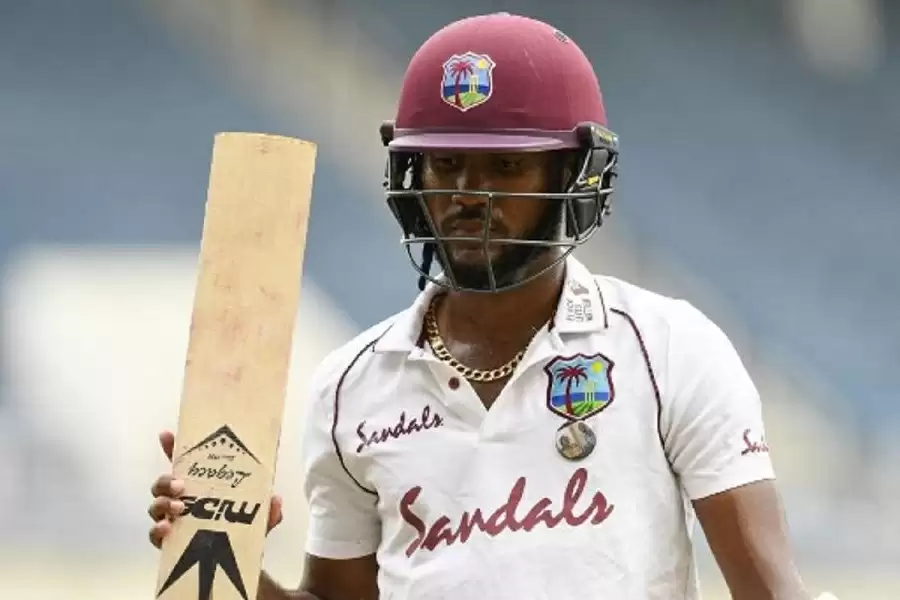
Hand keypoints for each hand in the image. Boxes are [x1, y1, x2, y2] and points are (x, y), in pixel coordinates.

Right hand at [147, 430, 283, 548]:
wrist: (234, 565)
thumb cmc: (242, 532)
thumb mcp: (259, 519)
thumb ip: (269, 511)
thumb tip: (276, 500)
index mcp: (202, 487)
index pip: (184, 464)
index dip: (172, 447)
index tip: (166, 434)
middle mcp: (183, 500)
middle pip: (162, 484)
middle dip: (166, 480)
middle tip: (181, 486)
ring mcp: (173, 520)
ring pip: (156, 505)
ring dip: (162, 503)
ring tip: (178, 508)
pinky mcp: (168, 543)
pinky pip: (154, 534)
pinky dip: (157, 530)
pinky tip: (166, 528)